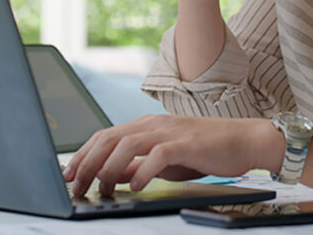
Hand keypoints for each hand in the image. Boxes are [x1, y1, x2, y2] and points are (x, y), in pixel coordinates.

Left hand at [62, 114, 280, 197]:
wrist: (244, 141)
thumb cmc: (205, 151)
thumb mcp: (165, 158)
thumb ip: (139, 163)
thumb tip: (111, 176)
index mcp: (146, 125)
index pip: (105, 135)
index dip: (83, 155)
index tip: (69, 175)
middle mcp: (154, 124)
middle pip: (109, 138)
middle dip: (87, 163)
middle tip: (76, 186)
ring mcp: (169, 131)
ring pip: (127, 144)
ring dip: (109, 168)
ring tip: (103, 188)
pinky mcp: (186, 143)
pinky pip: (157, 155)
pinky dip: (142, 171)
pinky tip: (134, 185)